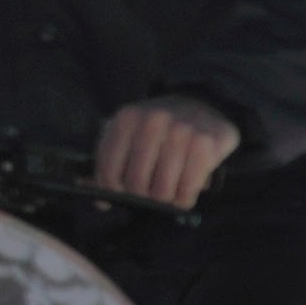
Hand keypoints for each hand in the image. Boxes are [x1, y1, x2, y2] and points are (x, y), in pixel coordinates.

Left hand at [95, 94, 239, 208]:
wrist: (201, 102)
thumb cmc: (159, 128)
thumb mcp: (128, 134)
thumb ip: (109, 163)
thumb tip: (100, 201)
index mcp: (127, 119)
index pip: (108, 170)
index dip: (112, 188)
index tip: (120, 190)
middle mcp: (152, 123)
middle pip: (136, 183)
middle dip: (141, 194)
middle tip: (148, 189)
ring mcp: (181, 133)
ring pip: (162, 192)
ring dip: (164, 198)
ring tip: (167, 189)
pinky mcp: (205, 146)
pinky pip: (186, 193)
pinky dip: (183, 200)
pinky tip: (183, 190)